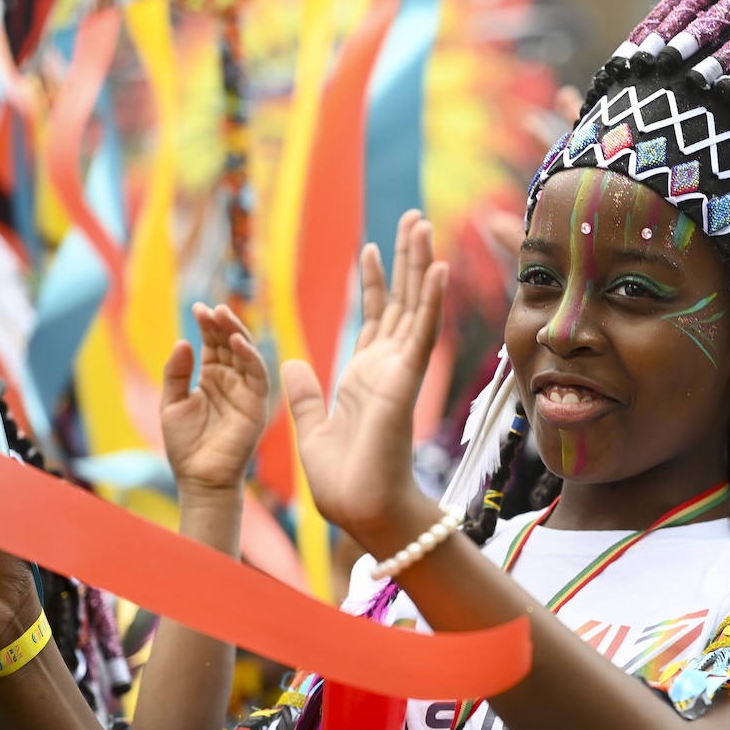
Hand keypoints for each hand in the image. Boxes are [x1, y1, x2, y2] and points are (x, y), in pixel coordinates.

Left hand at [160, 303, 269, 496]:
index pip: (213, 344)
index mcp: (212, 378)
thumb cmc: (185, 445)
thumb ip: (176, 373)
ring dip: (236, 332)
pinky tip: (236, 341)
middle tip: (210, 308)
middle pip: (231, 343)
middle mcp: (232, 380)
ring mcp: (246, 390)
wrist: (199, 477)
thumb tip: (183, 342)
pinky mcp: (257, 403)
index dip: (207, 326)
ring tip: (222, 315)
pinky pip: (258, 374)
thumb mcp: (172, 403)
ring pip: (247, 353)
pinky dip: (250, 356)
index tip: (198, 307)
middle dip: (222, 323)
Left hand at [283, 211, 446, 538]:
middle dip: (406, 259)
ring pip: (415, 305)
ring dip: (420, 264)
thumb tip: (292, 363)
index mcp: (365, 377)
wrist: (362, 510)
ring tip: (423, 225)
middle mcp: (387, 367)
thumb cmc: (343, 481)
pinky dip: (431, 299)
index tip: (372, 249)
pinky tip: (438, 267)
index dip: (376, 282)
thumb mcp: (311, 427)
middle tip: (413, 218)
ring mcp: (400, 371)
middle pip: (402, 300)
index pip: (375, 318)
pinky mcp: (406, 380)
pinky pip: (421, 332)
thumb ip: (303, 395)